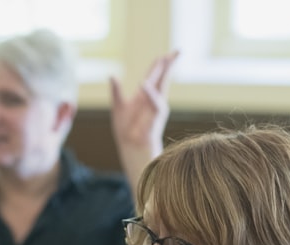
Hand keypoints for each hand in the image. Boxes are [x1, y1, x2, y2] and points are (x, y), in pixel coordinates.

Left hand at [108, 50, 178, 196]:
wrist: (130, 148)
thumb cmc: (126, 130)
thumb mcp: (118, 107)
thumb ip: (116, 91)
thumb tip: (112, 75)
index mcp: (144, 95)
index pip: (155, 75)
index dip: (161, 64)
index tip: (168, 53)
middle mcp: (153, 100)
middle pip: (163, 77)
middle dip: (169, 64)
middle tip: (177, 51)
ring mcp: (156, 108)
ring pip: (163, 87)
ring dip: (165, 74)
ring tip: (167, 59)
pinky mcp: (155, 118)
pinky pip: (155, 104)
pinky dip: (150, 95)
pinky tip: (144, 85)